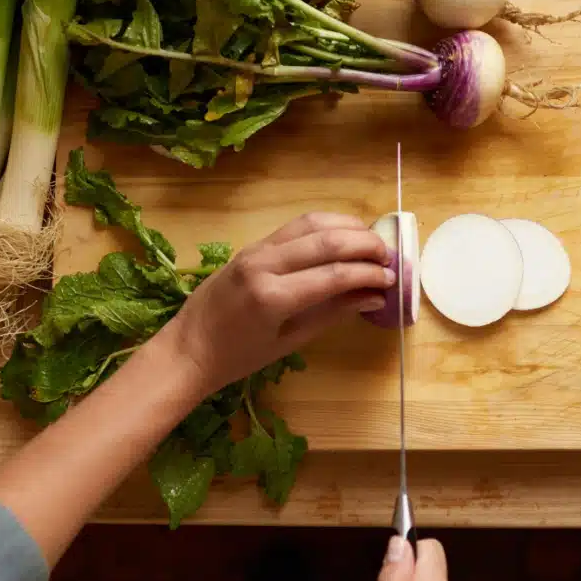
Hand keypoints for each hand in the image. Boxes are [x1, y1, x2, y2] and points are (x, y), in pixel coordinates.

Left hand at [164, 213, 392, 391]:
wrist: (188, 348)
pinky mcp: (252, 245)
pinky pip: (295, 227)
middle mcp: (264, 264)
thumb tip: (375, 297)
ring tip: (373, 242)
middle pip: (327, 240)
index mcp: (272, 297)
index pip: (335, 274)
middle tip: (390, 257)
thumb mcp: (290, 342)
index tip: (392, 280)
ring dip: (348, 227)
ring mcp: (256, 250)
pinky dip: (325, 226)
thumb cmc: (238, 357)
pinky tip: (343, 236)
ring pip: (312, 223)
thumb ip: (333, 313)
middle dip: (366, 245)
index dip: (369, 274)